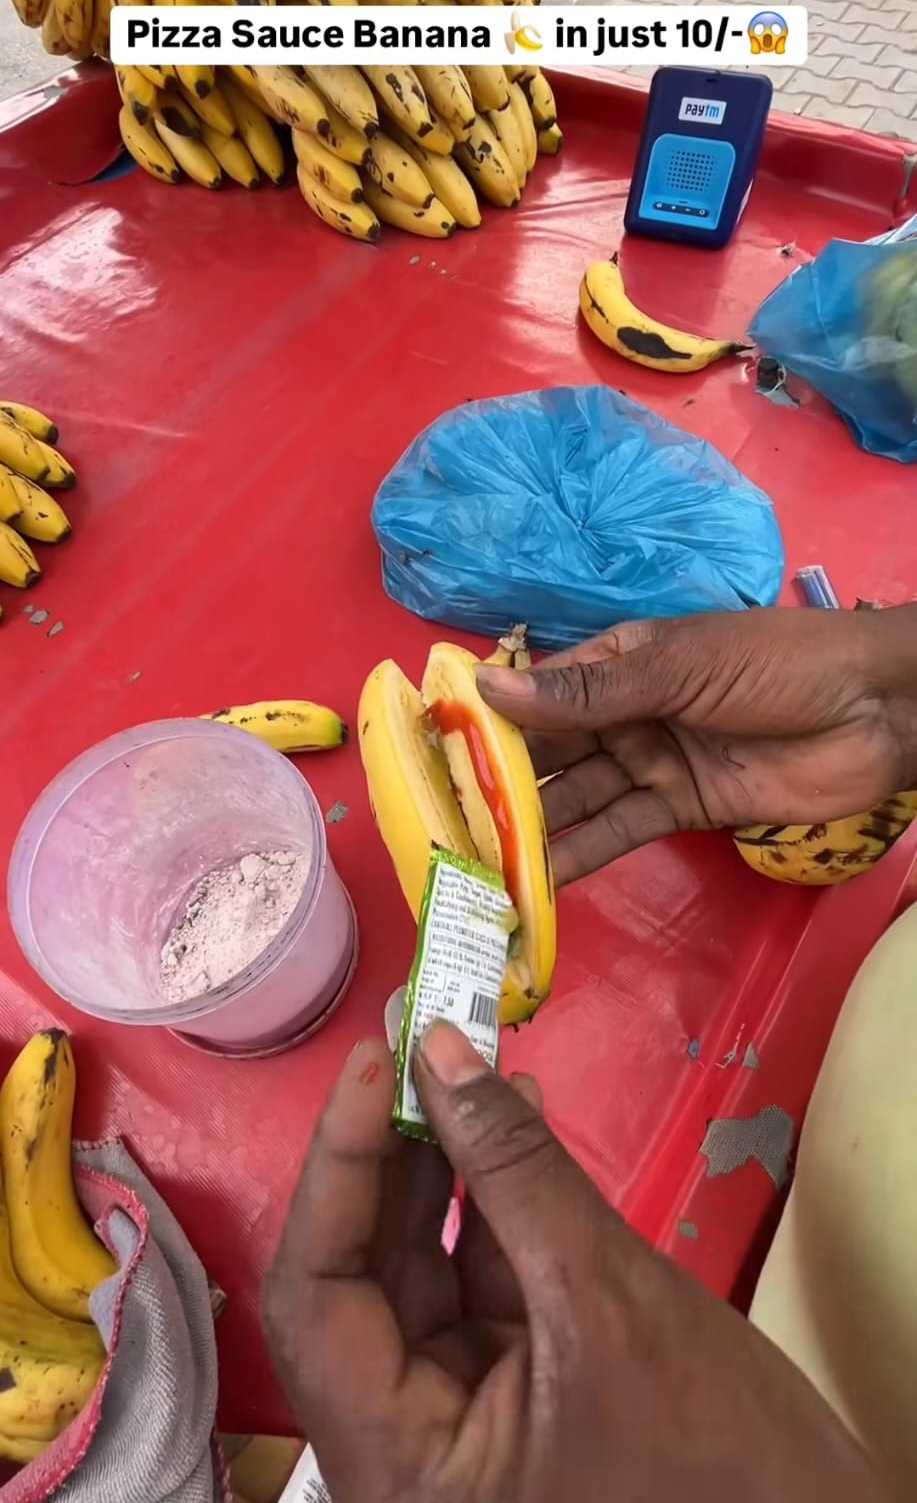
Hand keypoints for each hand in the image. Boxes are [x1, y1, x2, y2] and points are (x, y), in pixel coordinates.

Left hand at [264, 1022, 888, 1502]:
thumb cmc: (713, 1452)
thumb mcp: (606, 1297)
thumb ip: (516, 1172)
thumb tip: (442, 1052)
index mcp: (397, 1460)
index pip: (316, 1295)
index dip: (335, 1169)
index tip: (370, 1067)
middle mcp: (405, 1441)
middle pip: (363, 1273)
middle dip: (392, 1150)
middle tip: (417, 1042)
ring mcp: (458, 1417)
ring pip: (421, 1266)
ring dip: (445, 1161)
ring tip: (467, 1063)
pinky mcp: (512, 1389)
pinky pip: (478, 1277)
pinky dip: (494, 1198)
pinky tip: (512, 1121)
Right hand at [476, 606, 916, 884]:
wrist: (877, 712)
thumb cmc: (775, 664)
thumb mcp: (676, 668)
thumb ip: (585, 694)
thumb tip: (487, 689)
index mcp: (617, 662)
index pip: (534, 694)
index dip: (482, 724)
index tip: (424, 756)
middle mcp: (623, 713)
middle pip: (547, 754)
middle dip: (496, 788)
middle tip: (438, 829)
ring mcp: (651, 762)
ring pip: (576, 799)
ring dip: (529, 831)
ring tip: (472, 865)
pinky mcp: (681, 809)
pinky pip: (618, 832)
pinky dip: (578, 856)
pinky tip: (532, 879)